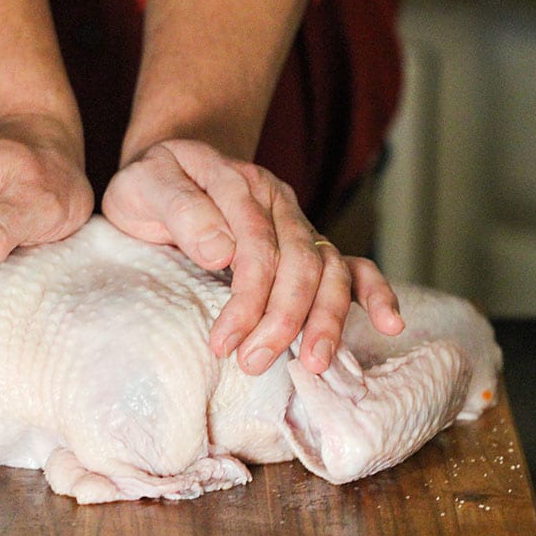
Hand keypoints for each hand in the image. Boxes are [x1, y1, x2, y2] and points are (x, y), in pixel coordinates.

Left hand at [101, 139, 403, 374]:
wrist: (168, 172)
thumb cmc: (153, 185)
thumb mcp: (144, 185)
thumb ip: (181, 209)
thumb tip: (221, 251)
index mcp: (238, 182)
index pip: (256, 246)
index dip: (245, 299)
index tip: (223, 343)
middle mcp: (276, 200)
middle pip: (299, 262)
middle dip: (283, 319)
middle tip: (254, 363)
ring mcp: (297, 221)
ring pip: (330, 268)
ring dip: (326, 317)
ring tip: (314, 362)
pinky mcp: (307, 242)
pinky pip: (351, 264)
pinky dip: (376, 292)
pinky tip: (391, 323)